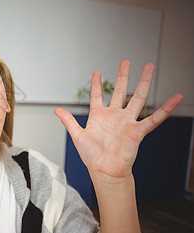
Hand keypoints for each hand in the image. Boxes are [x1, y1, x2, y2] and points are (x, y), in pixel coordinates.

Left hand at [55, 60, 182, 180]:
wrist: (104, 171)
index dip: (97, 84)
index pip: (97, 95)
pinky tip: (175, 98)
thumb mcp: (77, 136)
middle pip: (120, 91)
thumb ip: (69, 121)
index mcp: (98, 116)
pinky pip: (153, 118)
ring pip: (137, 98)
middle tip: (127, 62)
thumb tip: (56, 110)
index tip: (97, 72)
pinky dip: (165, 109)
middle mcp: (114, 116)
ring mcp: (126, 122)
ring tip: (149, 68)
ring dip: (144, 83)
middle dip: (124, 76)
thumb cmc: (92, 157)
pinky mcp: (137, 131)